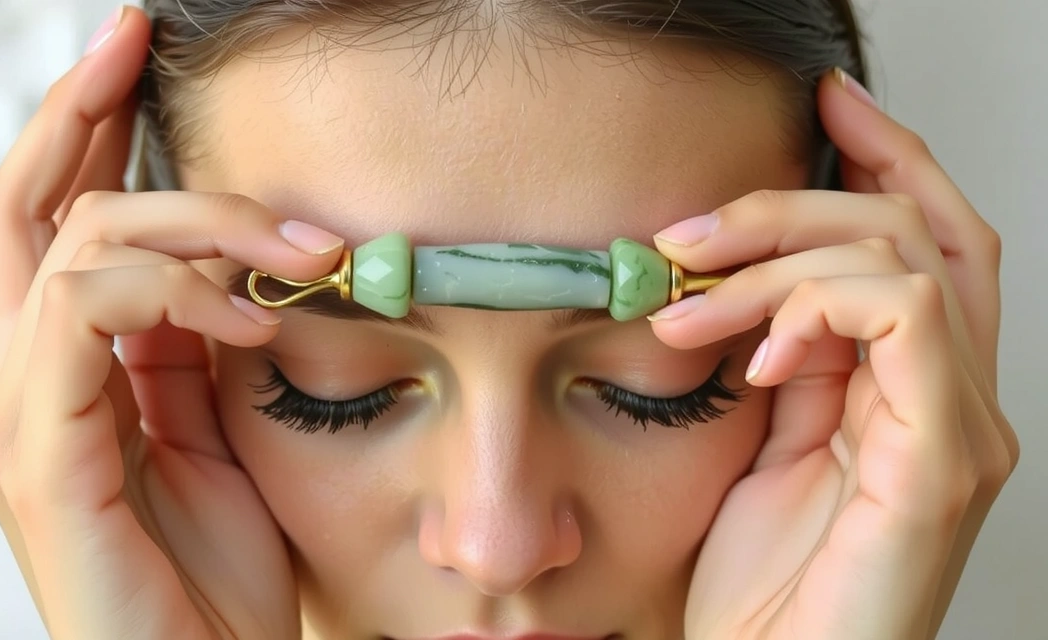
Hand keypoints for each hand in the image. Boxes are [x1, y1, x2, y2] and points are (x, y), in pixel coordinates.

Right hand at [0, 8, 340, 637]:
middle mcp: (27, 391)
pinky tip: (252, 316)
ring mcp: (23, 422)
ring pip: (69, 246)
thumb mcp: (218, 439)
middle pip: (25, 212)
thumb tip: (216, 267)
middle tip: (132, 41)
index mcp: (67, 383)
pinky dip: (174, 291)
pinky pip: (86, 317)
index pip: (53, 229)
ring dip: (190, 217)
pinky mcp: (42, 457)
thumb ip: (192, 353)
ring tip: (294, 249)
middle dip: (79, 113)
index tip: (127, 56)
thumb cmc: (218, 581)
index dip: (78, 134)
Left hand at [652, 70, 1018, 638]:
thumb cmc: (763, 588)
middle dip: (799, 198)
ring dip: (778, 258)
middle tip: (694, 227)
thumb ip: (790, 362)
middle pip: (920, 229)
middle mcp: (958, 401)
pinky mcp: (943, 459)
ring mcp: (961, 429)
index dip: (886, 157)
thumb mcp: (768, 446)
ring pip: (903, 257)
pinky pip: (903, 318)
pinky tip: (757, 355)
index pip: (925, 241)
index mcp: (914, 393)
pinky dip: (817, 308)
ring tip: (688, 303)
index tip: (821, 103)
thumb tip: (759, 286)